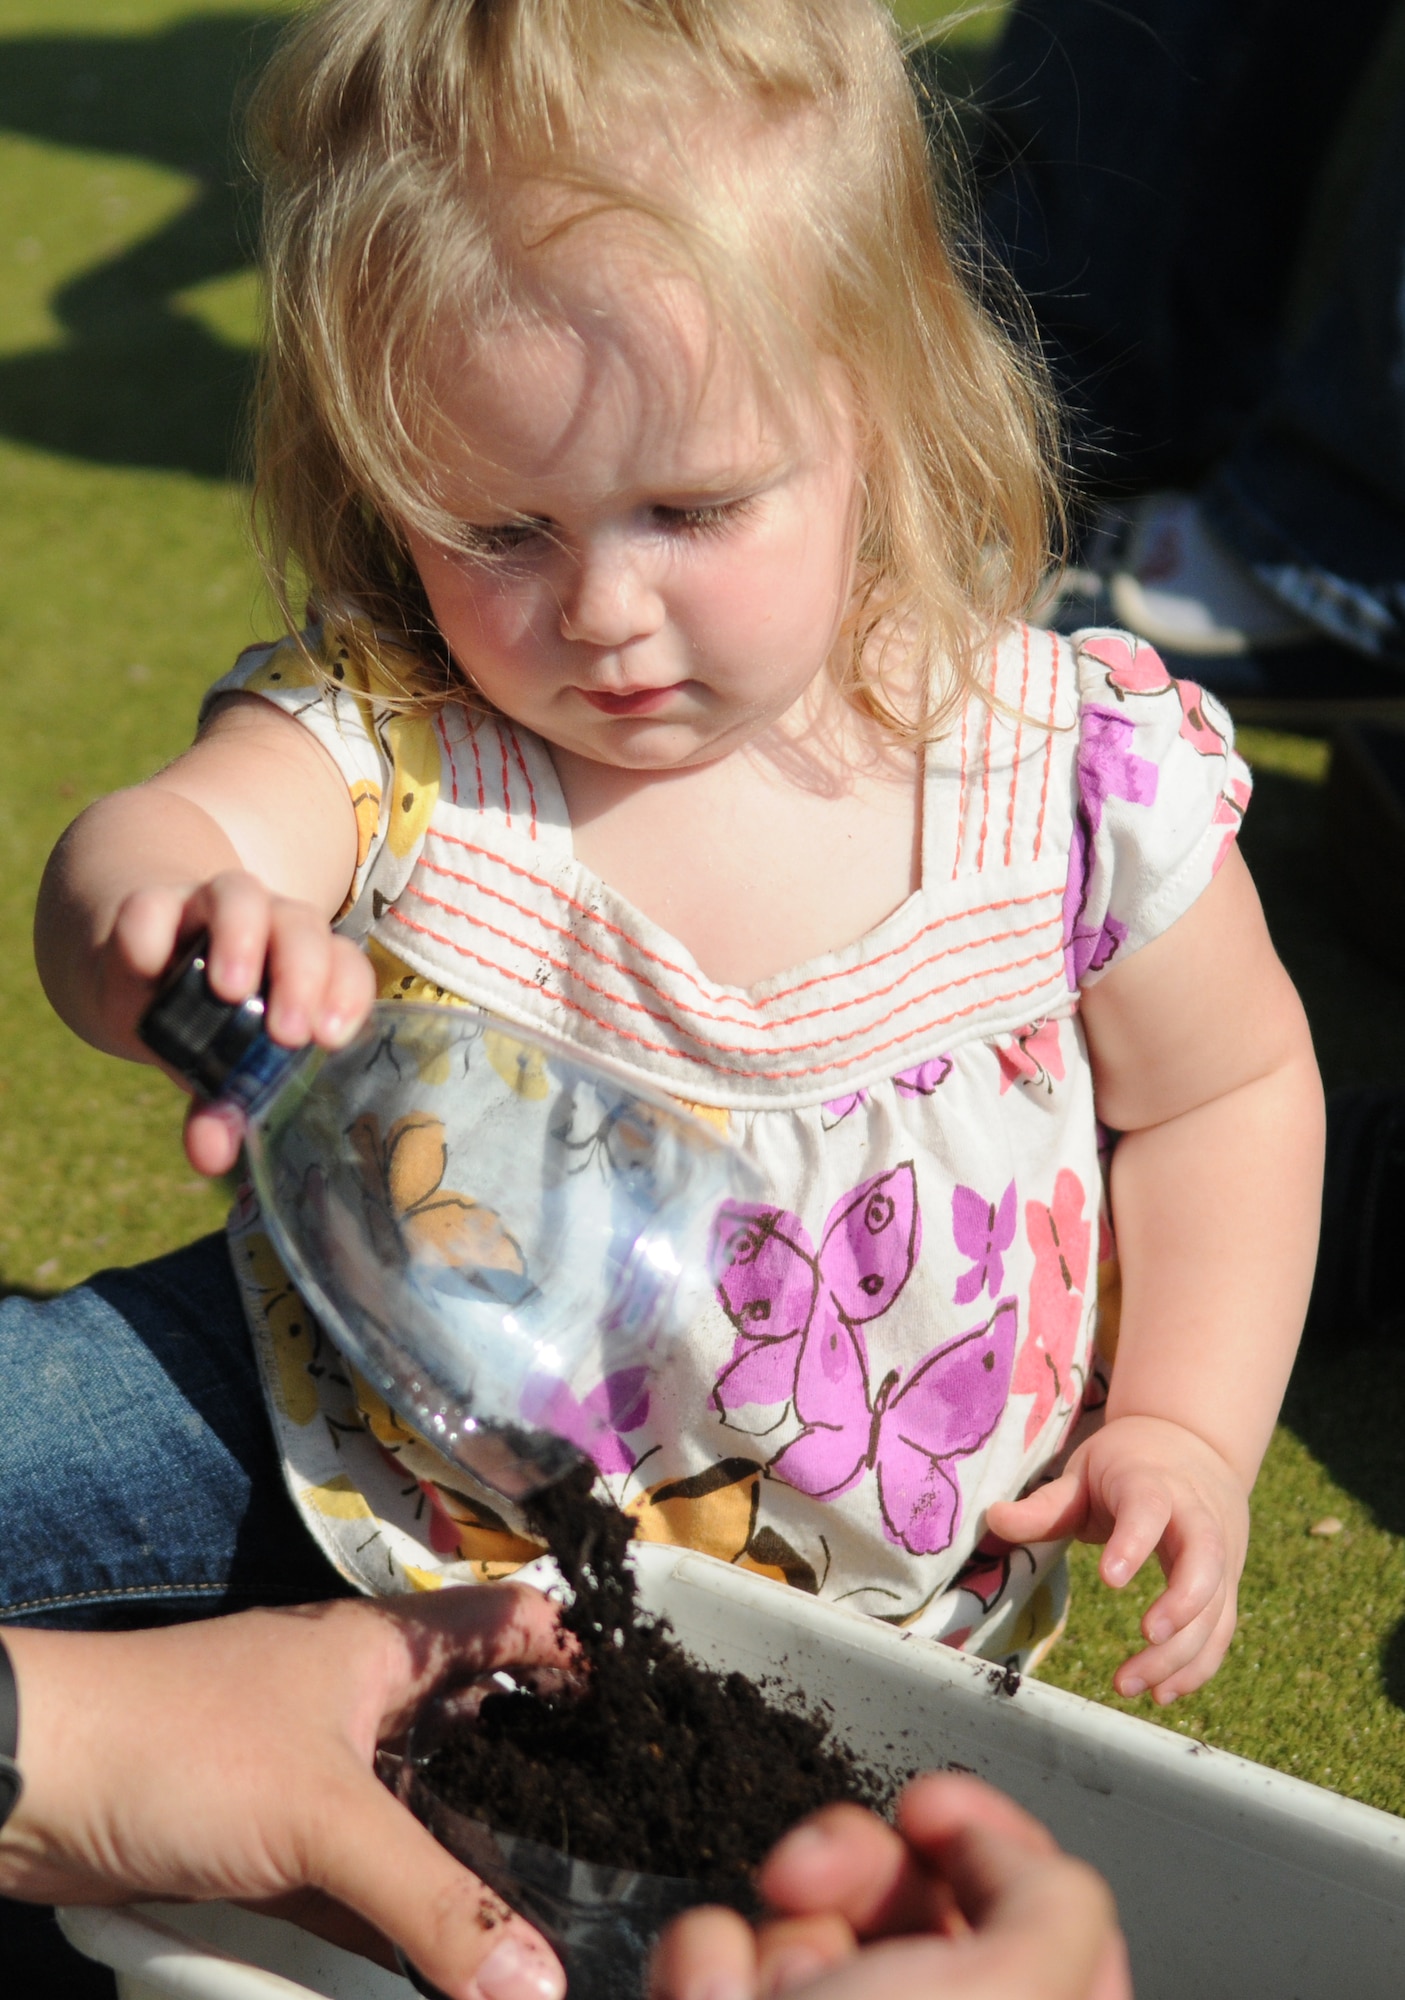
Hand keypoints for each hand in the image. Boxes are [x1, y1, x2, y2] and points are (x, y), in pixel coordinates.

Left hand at [0, 1590, 566, 1999]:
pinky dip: (403, 1913)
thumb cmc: (187, 1751)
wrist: (29, 1784)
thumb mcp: (324, 1822)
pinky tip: (450, 1961)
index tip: (650, 1722)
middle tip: (622, 1846)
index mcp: (387, 1648)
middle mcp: (362, 1699)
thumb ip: (435, 1905)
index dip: (579, 1653)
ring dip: (471, 1859)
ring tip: (559, 1916)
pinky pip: (363, 1874)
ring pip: (421, 1809)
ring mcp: (314, 1770)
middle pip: (475, 1726)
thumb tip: (545, 1988)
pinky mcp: (270, 1837)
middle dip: (540, 1780)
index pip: (510, 1623)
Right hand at [105, 871, 375, 1173]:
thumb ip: (222, 1108)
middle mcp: (268, 925)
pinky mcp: (150, 905)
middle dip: (302, 975)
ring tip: (232, 992)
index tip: (332, 1040)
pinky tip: (152, 970)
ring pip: (241, 896)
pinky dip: (155, 935)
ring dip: (241, 940)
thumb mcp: (217, 1067)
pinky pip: (155, 906)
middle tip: (287, 1032)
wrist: (139, 968)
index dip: (347, 995)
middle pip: (302, 926)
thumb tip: (211, 1157)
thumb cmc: (204, 1024)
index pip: (345, 966)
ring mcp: (209, 907)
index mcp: (304, 964)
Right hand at [651, 1772, 1128, 1999]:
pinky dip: (704, 1970)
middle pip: (918, 1901)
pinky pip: (721, 1956)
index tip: (928, 1808)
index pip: (1049, 1916)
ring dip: (775, 1941)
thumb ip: (1057, 1905)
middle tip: (811, 1877)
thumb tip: (999, 1854)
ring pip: (810, 1922)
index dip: (987, 1840)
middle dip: (854, 1870)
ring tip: (764, 1999)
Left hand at [987, 1414, 1248, 1701]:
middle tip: (1145, 1637)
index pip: (1150, 1508)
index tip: (1109, 1579)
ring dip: (1181, 1653)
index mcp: (1153, 1482)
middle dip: (1182, 1603)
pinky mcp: (1228, 1581)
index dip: (1133, 1542)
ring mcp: (1222, 1551)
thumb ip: (1046, 1504)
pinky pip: (1222, 1628)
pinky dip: (1198, 1665)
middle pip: (1205, 1559)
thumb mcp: (1084, 1472)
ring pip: (1216, 1605)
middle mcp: (1198, 1516)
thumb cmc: (1127, 1464)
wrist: (1194, 1444)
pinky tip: (1161, 1693)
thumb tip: (993, 1519)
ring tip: (1131, 1686)